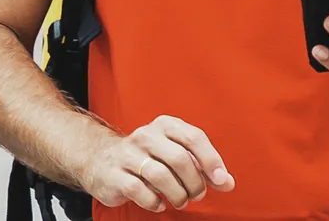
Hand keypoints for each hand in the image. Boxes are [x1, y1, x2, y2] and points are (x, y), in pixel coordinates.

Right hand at [79, 115, 234, 211]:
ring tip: (181, 201)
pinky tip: (160, 204)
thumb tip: (227, 183)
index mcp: (165, 125)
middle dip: (194, 182)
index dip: (211, 160)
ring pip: (160, 175)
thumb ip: (202, 166)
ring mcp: (128, 154)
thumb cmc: (148, 157)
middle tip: (198, 195)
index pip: (194, 137)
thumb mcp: (175, 153)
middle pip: (179, 158)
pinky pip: (139, 190)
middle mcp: (146, 135)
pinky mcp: (114, 174)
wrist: (101, 159)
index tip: (221, 180)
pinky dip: (154, 201)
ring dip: (177, 193)